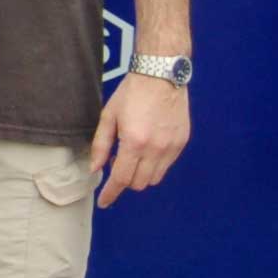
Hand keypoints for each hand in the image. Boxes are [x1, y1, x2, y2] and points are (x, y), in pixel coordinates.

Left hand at [89, 73, 190, 207]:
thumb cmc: (131, 93)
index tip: (104, 202)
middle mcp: (156, 149)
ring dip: (140, 174)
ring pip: (155, 178)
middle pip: (139, 183)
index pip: (121, 179)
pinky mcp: (182, 143)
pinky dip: (155, 165)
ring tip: (132, 154)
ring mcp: (172, 147)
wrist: (161, 75)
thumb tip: (95, 168)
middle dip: (125, 180)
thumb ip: (101, 145)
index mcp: (134, 142)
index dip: (111, 193)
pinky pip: (167, 165)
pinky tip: (147, 148)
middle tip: (118, 161)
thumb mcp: (109, 117)